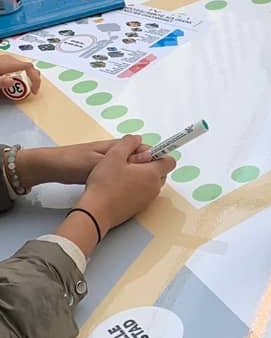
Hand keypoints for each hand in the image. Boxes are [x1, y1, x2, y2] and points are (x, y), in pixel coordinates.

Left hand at [0, 55, 39, 98]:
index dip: (36, 79)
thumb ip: (1, 82)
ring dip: (28, 75)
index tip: (35, 90)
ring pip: (23, 66)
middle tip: (34, 89)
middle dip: (34, 78)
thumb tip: (12, 82)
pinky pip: (17, 66)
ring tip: (27, 85)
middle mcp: (9, 60)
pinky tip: (17, 79)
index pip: (29, 68)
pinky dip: (21, 73)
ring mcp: (6, 59)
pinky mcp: (3, 61)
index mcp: (8, 63)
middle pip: (28, 66)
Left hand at [17, 139, 146, 188]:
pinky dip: (123, 180)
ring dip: (132, 176)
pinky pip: (120, 173)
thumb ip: (124, 160)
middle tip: (141, 184)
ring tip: (131, 189)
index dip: (152, 159)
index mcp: (117, 146)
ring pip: (129, 167)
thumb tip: (149, 156)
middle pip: (139, 158)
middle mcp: (116, 151)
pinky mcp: (102, 170)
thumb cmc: (74, 163)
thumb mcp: (100, 163)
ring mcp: (109, 161)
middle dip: (143, 169)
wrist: (50, 167)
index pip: (144, 148)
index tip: (153, 173)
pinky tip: (120, 191)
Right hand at [77, 135, 174, 233]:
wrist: (95, 213)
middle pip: (160, 172)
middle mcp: (154, 188)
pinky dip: (135, 188)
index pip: (169, 161)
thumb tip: (137, 139)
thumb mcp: (114, 155)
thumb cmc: (105, 184)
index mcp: (153, 174)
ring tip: (121, 174)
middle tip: (129, 163)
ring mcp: (147, 200)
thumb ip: (128, 143)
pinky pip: (142, 194)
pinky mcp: (138, 208)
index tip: (142, 153)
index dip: (157, 154)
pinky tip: (118, 187)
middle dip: (148, 165)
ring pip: (150, 183)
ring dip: (141, 177)